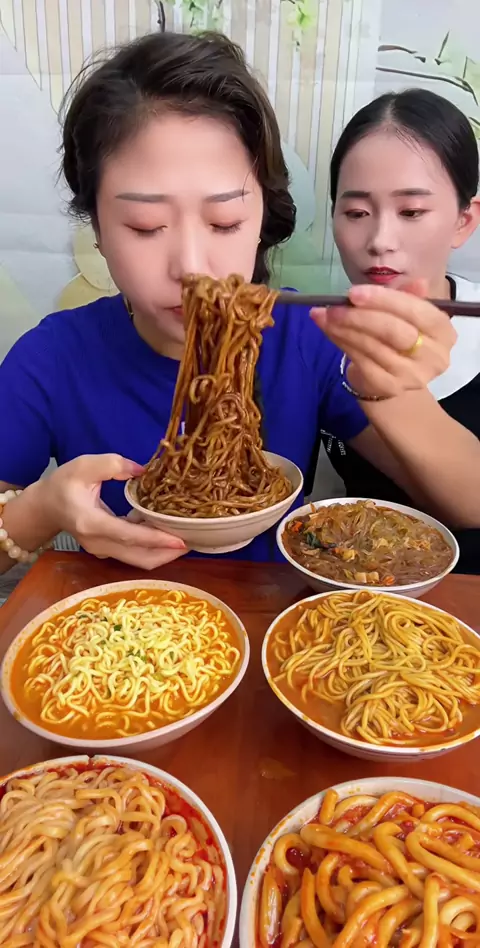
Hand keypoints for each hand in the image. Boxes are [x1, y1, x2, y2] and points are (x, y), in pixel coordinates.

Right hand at [42, 454, 186, 568]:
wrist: (45, 506)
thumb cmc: (64, 484)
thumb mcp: (85, 465)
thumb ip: (114, 465)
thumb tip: (143, 471)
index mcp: (92, 523)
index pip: (129, 536)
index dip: (156, 539)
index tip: (181, 541)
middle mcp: (98, 543)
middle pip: (138, 558)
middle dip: (168, 554)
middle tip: (194, 541)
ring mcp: (102, 550)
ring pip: (138, 560)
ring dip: (163, 552)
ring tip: (186, 538)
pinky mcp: (107, 551)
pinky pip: (134, 554)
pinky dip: (152, 547)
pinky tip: (166, 532)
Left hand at [310, 281, 456, 397]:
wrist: (393, 376)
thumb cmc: (401, 338)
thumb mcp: (406, 313)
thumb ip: (408, 297)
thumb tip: (417, 282)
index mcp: (443, 332)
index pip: (416, 311)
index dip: (385, 300)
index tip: (354, 293)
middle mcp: (433, 357)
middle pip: (394, 331)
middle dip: (360, 317)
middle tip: (334, 307)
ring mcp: (411, 375)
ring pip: (372, 347)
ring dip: (344, 329)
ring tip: (324, 315)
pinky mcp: (388, 387)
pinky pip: (360, 360)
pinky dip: (341, 342)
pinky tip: (329, 330)